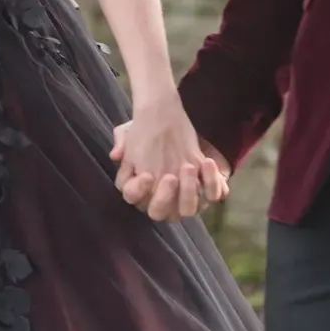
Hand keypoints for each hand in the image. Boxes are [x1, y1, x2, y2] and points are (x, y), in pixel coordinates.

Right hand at [108, 103, 227, 221]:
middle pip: (160, 212)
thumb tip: (116, 154)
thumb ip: (121, 141)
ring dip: (188, 192)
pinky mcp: (205, 187)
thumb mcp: (128, 131)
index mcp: (140, 187)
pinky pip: (212, 195)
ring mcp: (184, 196)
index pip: (134, 198)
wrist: (166, 117)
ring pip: (188, 210)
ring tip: (187, 167)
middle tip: (170, 177)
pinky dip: (212, 183)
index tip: (146, 175)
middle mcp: (161, 197)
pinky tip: (206, 162)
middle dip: (164, 197)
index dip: (139, 191)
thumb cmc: (145, 130)